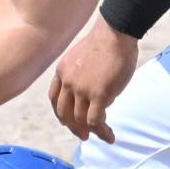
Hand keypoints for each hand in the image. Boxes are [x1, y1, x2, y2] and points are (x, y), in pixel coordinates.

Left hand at [48, 19, 137, 142]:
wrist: (115, 32)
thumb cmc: (106, 41)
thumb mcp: (81, 56)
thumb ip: (81, 73)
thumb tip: (93, 89)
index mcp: (62, 71)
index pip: (54, 99)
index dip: (60, 113)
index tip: (67, 122)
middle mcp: (68, 82)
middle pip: (64, 113)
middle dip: (73, 127)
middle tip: (83, 135)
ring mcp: (82, 89)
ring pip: (80, 120)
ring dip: (91, 131)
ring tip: (102, 135)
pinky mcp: (98, 94)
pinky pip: (95, 121)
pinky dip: (102, 132)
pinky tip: (109, 136)